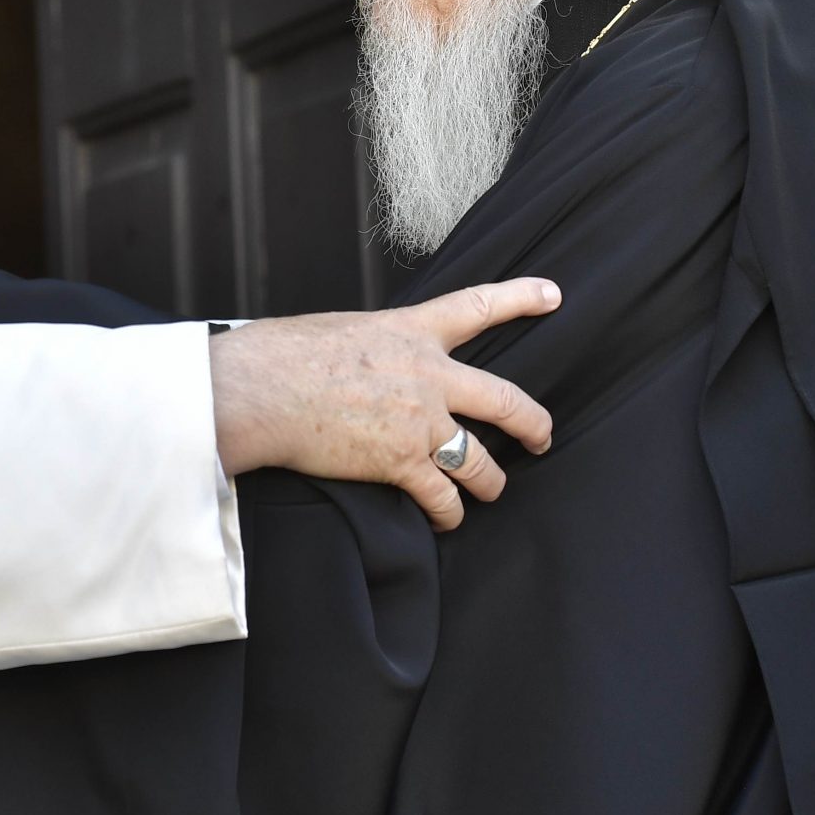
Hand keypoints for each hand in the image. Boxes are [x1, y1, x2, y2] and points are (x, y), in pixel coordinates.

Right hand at [208, 278, 558, 531]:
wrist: (261, 390)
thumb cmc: (282, 354)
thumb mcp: (341, 329)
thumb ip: (375, 345)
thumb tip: (371, 361)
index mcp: (410, 330)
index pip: (478, 306)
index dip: (521, 298)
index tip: (553, 295)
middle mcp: (427, 375)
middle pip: (504, 400)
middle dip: (532, 423)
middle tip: (543, 436)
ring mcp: (419, 422)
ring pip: (480, 462)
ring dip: (491, 483)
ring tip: (491, 490)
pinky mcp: (401, 463)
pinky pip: (442, 497)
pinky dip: (448, 514)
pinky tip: (445, 520)